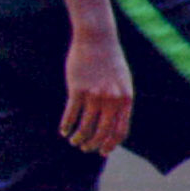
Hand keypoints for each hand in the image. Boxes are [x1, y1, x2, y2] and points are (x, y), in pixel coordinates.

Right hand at [60, 24, 132, 155]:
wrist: (97, 39)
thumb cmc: (109, 60)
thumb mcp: (122, 81)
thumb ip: (120, 101)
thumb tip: (113, 122)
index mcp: (126, 99)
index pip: (120, 131)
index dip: (111, 145)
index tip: (102, 151)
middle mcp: (112, 100)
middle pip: (102, 133)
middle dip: (92, 144)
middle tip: (84, 147)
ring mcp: (94, 95)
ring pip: (85, 126)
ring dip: (78, 138)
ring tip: (73, 141)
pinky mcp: (78, 90)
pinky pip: (71, 114)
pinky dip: (67, 126)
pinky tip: (63, 130)